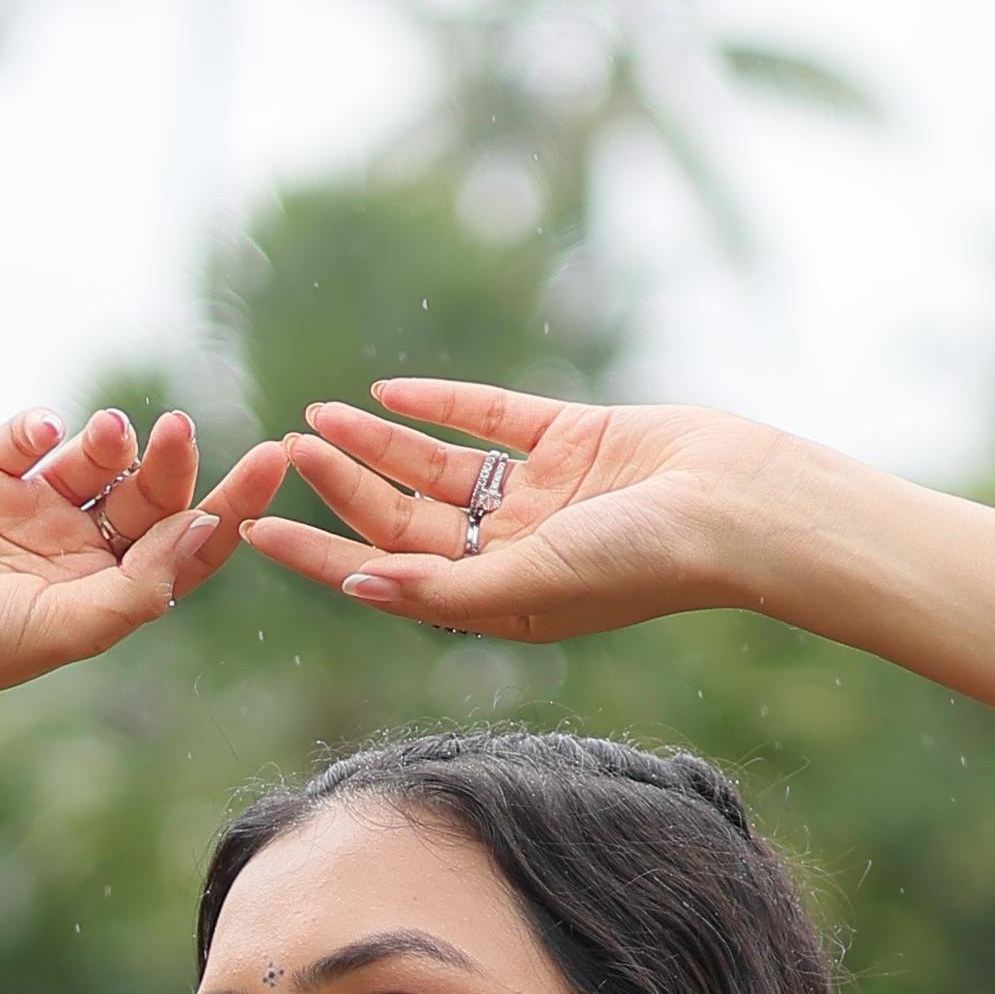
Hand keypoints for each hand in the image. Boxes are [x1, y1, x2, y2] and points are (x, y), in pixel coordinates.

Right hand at [0, 406, 287, 731]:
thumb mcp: (63, 629)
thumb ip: (139, 587)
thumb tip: (206, 530)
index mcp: (106, 595)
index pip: (187, 544)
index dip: (234, 503)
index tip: (275, 457)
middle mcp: (74, 552)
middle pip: (147, 495)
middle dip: (171, 464)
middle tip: (178, 433)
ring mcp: (26, 511)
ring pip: (93, 459)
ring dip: (112, 440)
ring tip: (113, 432)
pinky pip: (25, 436)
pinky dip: (41, 427)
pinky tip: (43, 436)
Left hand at [245, 381, 798, 640]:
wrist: (738, 506)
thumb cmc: (643, 563)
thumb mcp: (532, 584)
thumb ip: (446, 588)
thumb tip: (358, 584)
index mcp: (503, 602)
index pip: (390, 577)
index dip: (322, 554)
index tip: (256, 530)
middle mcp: (517, 553)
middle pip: (407, 519)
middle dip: (346, 487)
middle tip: (286, 450)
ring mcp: (544, 495)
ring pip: (438, 468)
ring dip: (379, 444)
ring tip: (318, 418)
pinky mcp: (572, 438)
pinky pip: (491, 419)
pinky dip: (441, 404)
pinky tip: (387, 391)